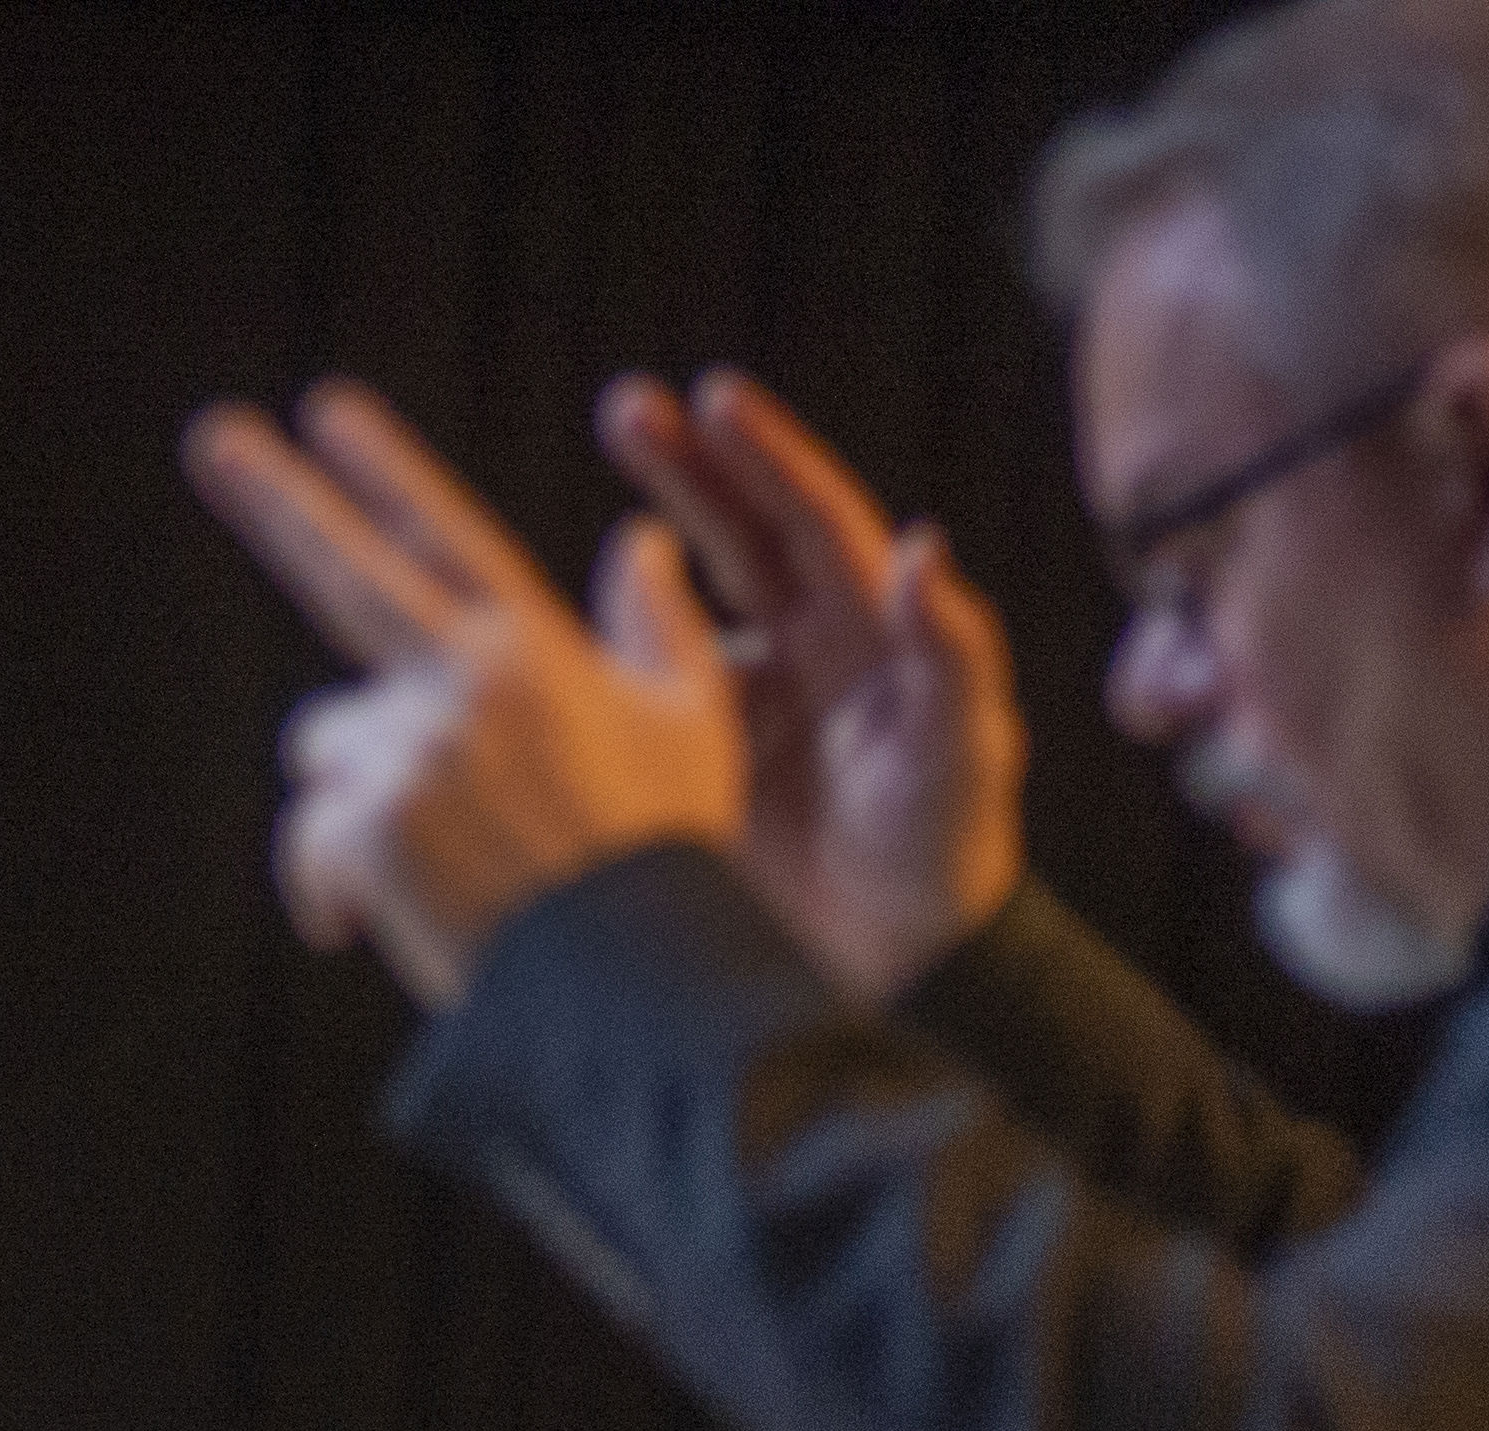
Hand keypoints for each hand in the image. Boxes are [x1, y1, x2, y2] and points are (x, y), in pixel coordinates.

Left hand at [185, 377, 743, 1007]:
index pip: (441, 534)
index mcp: (531, 648)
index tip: (329, 410)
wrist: (633, 983)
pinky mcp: (371, 830)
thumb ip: (660, 622)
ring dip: (353, 798)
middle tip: (215, 434)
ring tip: (421, 867)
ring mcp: (411, 753)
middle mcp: (461, 683)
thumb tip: (644, 535)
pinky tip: (366, 925)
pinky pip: (311, 839)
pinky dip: (326, 887)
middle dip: (275, 494)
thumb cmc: (666, 859)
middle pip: (341, 571)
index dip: (383, 469)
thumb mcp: (692, 726)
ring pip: (327, 748)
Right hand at [597, 369, 1022, 1000]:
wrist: (896, 974)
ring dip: (632, 539)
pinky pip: (638, 685)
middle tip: (626, 406)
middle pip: (740, 532)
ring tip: (577, 507)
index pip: (814, 520)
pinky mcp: (694, 757)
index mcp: (868, 634)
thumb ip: (950, 658)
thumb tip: (924, 548)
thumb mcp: (958, 763)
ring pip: (679, 597)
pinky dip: (593, 648)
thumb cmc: (945, 865)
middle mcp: (805, 649)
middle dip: (684, 465)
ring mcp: (743, 700)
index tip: (715, 398)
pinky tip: (530, 628)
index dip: (766, 456)